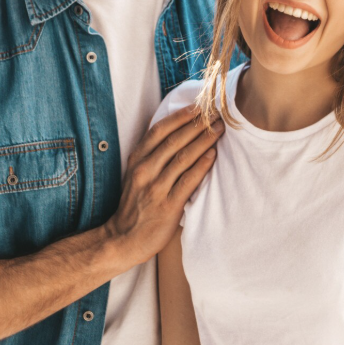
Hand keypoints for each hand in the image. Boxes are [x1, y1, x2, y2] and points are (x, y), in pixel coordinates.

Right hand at [104, 105, 222, 261]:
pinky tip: (213, 155)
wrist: (123, 238)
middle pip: (174, 140)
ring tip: (220, 129)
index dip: (180, 116)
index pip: (160, 129)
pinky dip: (202, 166)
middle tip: (217, 114)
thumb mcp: (137, 174)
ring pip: (183, 157)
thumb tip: (180, 133)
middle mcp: (145, 170)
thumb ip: (153, 155)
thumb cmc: (136, 203)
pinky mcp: (167, 206)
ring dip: (204, 141)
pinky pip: (188, 181)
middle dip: (197, 124)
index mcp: (137, 159)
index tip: (198, 106)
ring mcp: (155, 188)